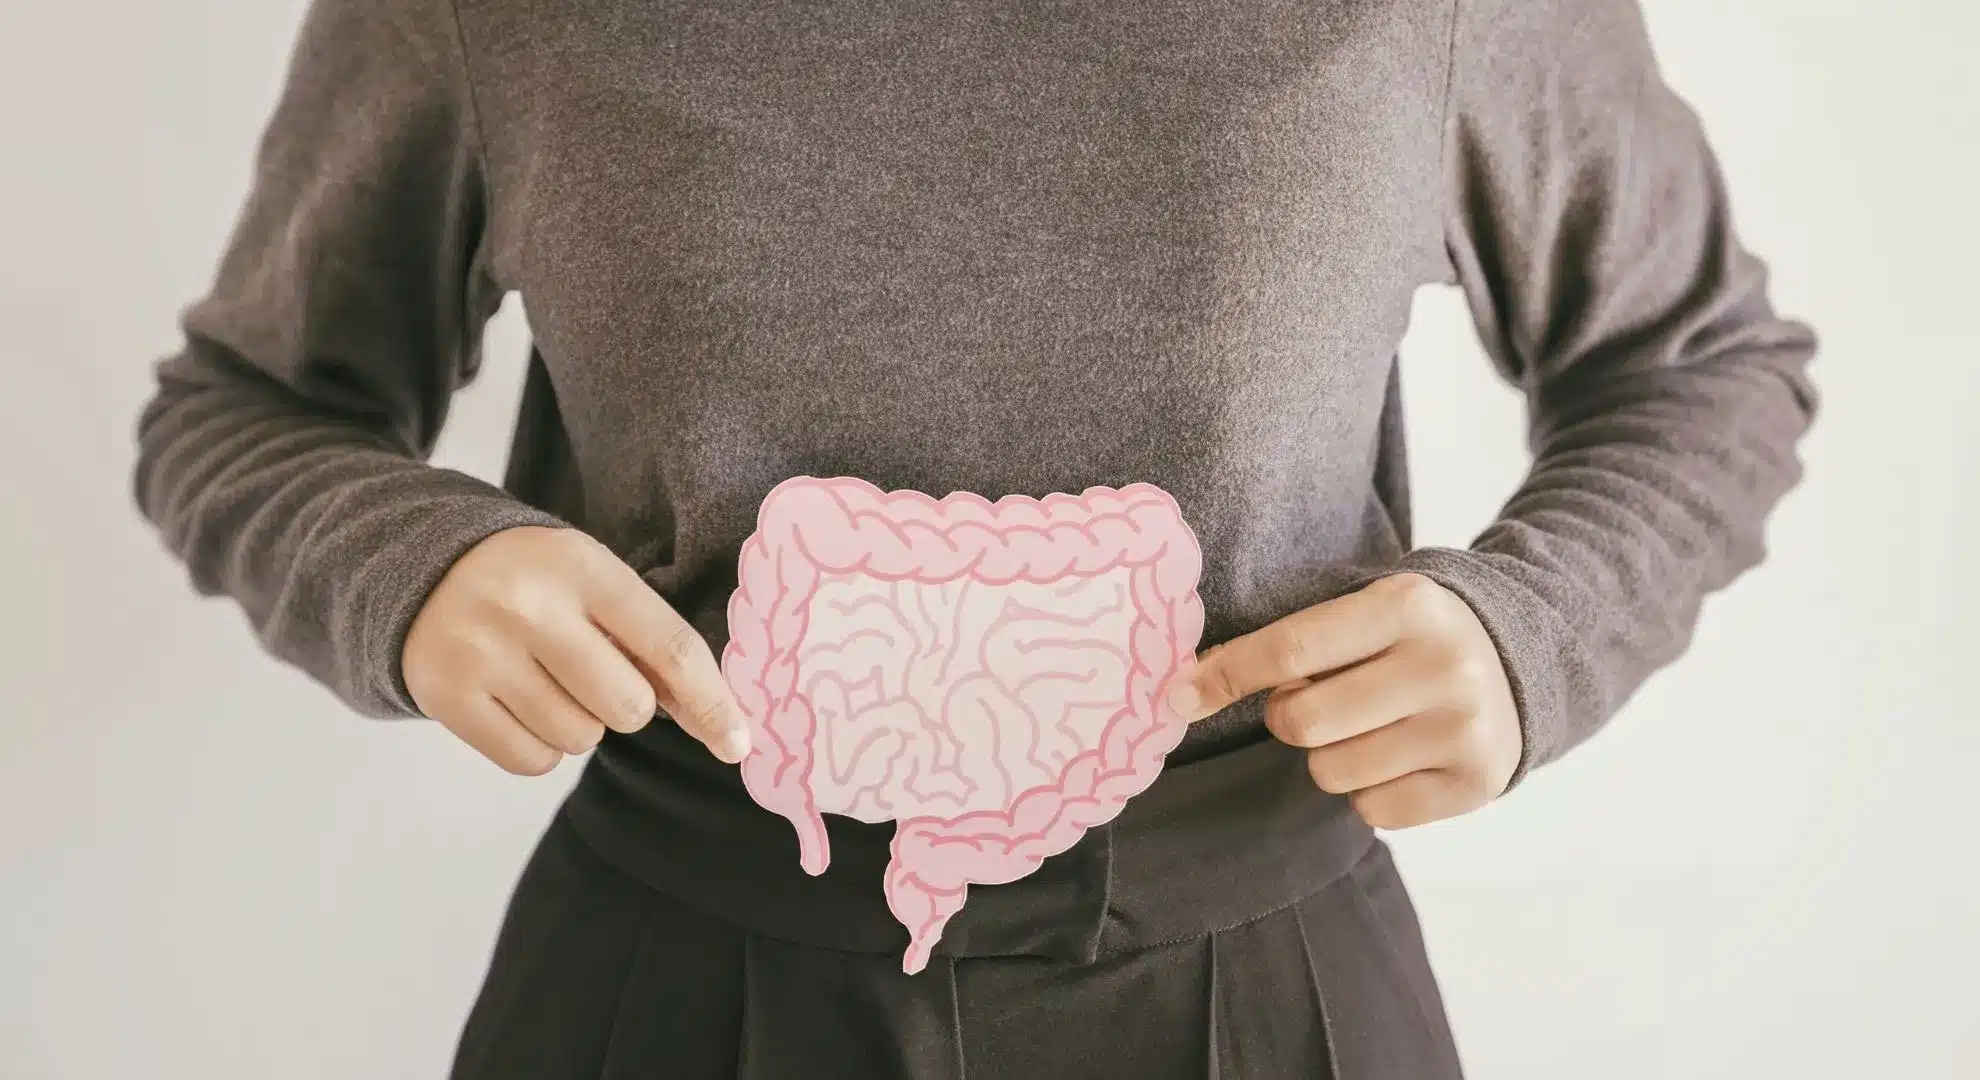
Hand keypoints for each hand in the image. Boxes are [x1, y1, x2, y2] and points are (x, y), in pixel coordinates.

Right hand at [402, 526, 751, 774]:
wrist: (423, 568)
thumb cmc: (535, 582)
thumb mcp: (592, 581)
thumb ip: (650, 640)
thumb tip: (718, 722)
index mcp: (581, 566)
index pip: (668, 647)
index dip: (712, 702)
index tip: (739, 743)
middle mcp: (529, 607)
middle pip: (628, 707)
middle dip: (628, 705)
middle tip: (594, 673)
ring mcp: (482, 653)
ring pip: (581, 738)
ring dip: (580, 723)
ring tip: (547, 680)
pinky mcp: (447, 696)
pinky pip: (533, 761)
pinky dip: (541, 746)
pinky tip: (520, 703)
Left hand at [1166, 573, 1519, 828]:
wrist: (1519, 661)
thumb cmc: (1411, 637)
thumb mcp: (1367, 611)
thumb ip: (1293, 641)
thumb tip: (1188, 684)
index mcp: (1406, 605)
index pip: (1289, 649)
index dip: (1225, 675)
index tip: (1175, 696)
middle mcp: (1443, 665)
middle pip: (1301, 722)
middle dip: (1288, 718)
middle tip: (1318, 701)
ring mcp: (1464, 729)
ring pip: (1330, 772)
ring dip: (1330, 757)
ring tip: (1369, 726)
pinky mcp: (1476, 783)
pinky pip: (1372, 811)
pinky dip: (1370, 791)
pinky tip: (1401, 756)